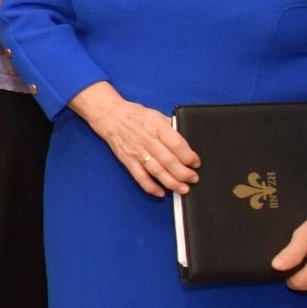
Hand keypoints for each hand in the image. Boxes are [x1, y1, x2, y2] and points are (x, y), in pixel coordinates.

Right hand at [70, 84, 198, 197]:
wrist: (110, 116)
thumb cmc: (135, 115)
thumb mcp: (157, 115)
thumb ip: (171, 128)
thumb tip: (186, 141)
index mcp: (157, 127)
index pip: (177, 144)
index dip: (189, 156)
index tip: (196, 163)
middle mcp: (148, 140)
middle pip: (169, 161)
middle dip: (184, 173)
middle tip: (193, 178)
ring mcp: (137, 152)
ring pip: (157, 171)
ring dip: (172, 183)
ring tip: (183, 189)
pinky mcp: (128, 161)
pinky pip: (140, 177)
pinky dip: (150, 187)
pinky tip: (160, 192)